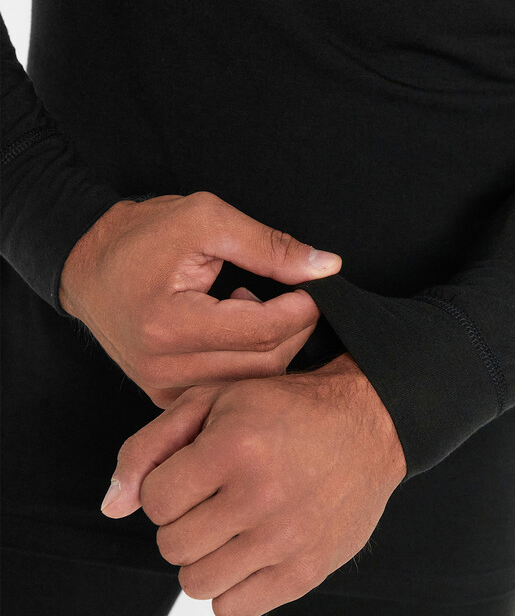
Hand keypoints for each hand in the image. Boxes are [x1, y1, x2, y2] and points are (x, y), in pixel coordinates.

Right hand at [59, 192, 341, 406]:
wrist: (88, 266)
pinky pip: (228, 389)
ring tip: (251, 307)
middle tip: (295, 296)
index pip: (262, 331)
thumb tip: (326, 267)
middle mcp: (163, 368)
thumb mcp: (205, 220)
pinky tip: (233, 331)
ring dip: (270, 346)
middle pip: (262, 364)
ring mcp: (163, 388)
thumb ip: (269, 245)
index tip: (315, 288)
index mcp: (169, 325)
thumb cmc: (140, 237)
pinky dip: (247, 363)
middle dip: (294, 329)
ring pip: (250, 382)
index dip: (302, 309)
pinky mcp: (166, 396)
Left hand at [101, 353, 405, 615]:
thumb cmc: (282, 411)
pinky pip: (232, 610)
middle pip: (171, 546)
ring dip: (202, 557)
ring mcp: (287, 541)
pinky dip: (229, 586)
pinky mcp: (307, 572)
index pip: (154, 502)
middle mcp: (261, 498)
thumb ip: (149, 449)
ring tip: (228, 527)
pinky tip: (247, 553)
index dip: (166, 487)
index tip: (195, 473)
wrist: (368, 426)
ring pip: (195, 583)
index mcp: (234, 449)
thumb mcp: (211, 403)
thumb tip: (111, 508)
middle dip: (181, 522)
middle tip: (213, 499)